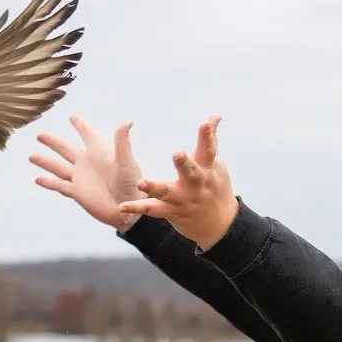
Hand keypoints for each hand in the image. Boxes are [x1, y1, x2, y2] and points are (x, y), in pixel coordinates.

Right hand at [30, 115, 144, 232]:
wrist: (128, 209)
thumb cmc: (132, 184)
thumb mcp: (127, 161)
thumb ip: (122, 141)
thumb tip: (128, 121)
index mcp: (99, 152)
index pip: (87, 134)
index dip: (80, 125)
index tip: (72, 117)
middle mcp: (87, 164)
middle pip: (65, 149)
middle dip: (53, 142)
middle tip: (40, 134)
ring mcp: (80, 178)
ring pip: (58, 167)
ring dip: (45, 162)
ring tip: (31, 156)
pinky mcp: (77, 193)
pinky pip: (59, 186)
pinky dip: (48, 182)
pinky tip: (37, 179)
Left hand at [118, 115, 238, 250]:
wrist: (219, 225)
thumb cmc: (215, 187)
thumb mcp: (215, 164)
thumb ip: (210, 139)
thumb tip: (215, 116)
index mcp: (207, 169)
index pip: (208, 149)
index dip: (207, 136)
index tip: (206, 122)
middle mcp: (196, 185)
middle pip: (191, 172)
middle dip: (185, 164)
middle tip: (178, 153)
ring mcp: (183, 199)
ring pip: (167, 193)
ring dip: (154, 188)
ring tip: (141, 183)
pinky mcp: (172, 212)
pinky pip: (152, 210)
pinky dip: (137, 208)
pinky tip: (122, 207)